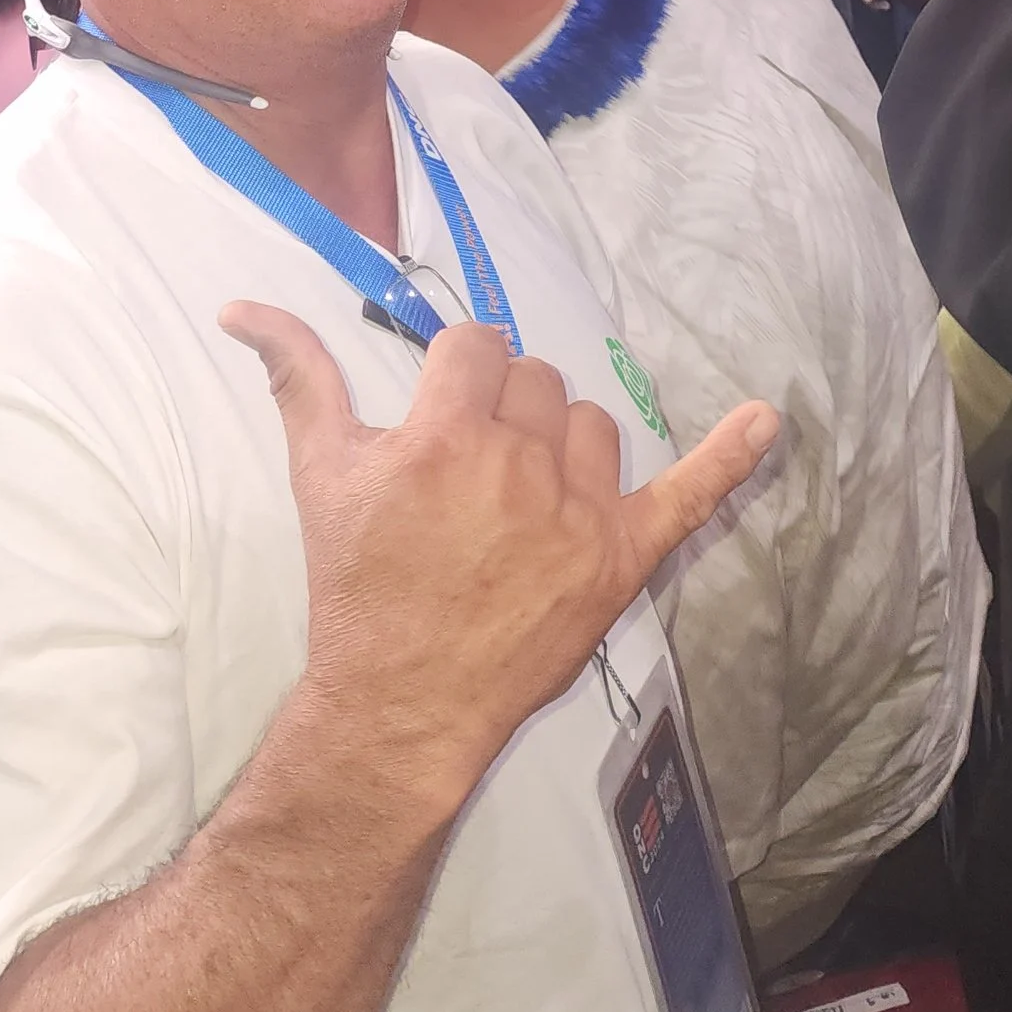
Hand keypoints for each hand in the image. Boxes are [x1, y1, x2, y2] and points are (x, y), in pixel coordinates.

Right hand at [220, 305, 777, 804]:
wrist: (401, 705)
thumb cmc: (358, 587)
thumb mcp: (319, 476)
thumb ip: (297, 377)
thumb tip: (242, 306)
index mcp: (446, 433)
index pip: (476, 348)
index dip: (457, 375)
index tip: (443, 412)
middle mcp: (518, 463)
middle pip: (535, 380)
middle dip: (505, 408)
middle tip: (475, 466)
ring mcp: (579, 513)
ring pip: (592, 422)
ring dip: (564, 440)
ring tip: (526, 490)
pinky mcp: (621, 561)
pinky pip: (690, 496)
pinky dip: (733, 456)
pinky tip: (769, 418)